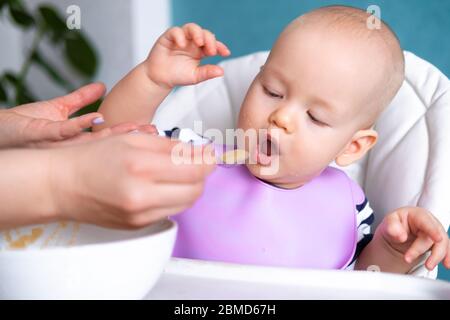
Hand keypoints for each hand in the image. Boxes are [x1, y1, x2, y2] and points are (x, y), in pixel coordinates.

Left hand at [0, 83, 137, 147]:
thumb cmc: (19, 127)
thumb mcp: (57, 109)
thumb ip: (80, 99)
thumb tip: (100, 87)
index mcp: (77, 140)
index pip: (110, 136)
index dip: (131, 133)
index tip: (150, 130)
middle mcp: (72, 146)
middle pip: (108, 143)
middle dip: (133, 138)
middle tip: (153, 134)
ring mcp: (59, 143)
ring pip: (92, 141)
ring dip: (115, 135)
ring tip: (136, 128)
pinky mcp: (44, 134)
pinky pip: (66, 130)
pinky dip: (81, 124)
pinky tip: (98, 118)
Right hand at [50, 133, 215, 228]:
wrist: (62, 185)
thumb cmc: (91, 158)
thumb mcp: (131, 139)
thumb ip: (169, 145)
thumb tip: (198, 150)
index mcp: (141, 167)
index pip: (195, 169)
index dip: (208, 159)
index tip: (209, 152)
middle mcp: (142, 196)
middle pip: (196, 189)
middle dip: (202, 174)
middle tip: (195, 161)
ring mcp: (140, 215)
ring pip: (186, 203)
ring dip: (191, 187)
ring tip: (178, 173)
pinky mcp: (137, 226)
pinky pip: (170, 212)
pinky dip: (174, 198)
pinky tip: (162, 186)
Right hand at [145, 23, 230, 88]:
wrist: (160, 79)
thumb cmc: (178, 76)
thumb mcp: (195, 76)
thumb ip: (207, 73)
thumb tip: (221, 71)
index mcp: (200, 51)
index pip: (212, 44)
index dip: (220, 47)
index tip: (226, 53)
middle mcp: (192, 42)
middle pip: (204, 34)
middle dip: (209, 40)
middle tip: (211, 50)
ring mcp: (181, 38)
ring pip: (191, 27)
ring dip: (197, 33)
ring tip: (199, 42)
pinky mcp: (169, 37)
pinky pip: (175, 31)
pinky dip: (179, 35)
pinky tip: (182, 44)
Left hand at [377, 207, 449, 269]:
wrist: (397, 232)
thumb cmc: (396, 224)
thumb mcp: (389, 222)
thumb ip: (392, 227)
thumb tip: (401, 236)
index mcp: (418, 215)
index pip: (426, 222)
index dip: (433, 230)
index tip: (437, 238)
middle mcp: (430, 223)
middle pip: (432, 237)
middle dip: (421, 249)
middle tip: (408, 259)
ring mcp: (436, 233)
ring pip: (442, 245)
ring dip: (437, 256)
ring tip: (428, 266)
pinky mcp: (437, 244)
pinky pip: (446, 250)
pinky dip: (447, 258)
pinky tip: (447, 264)